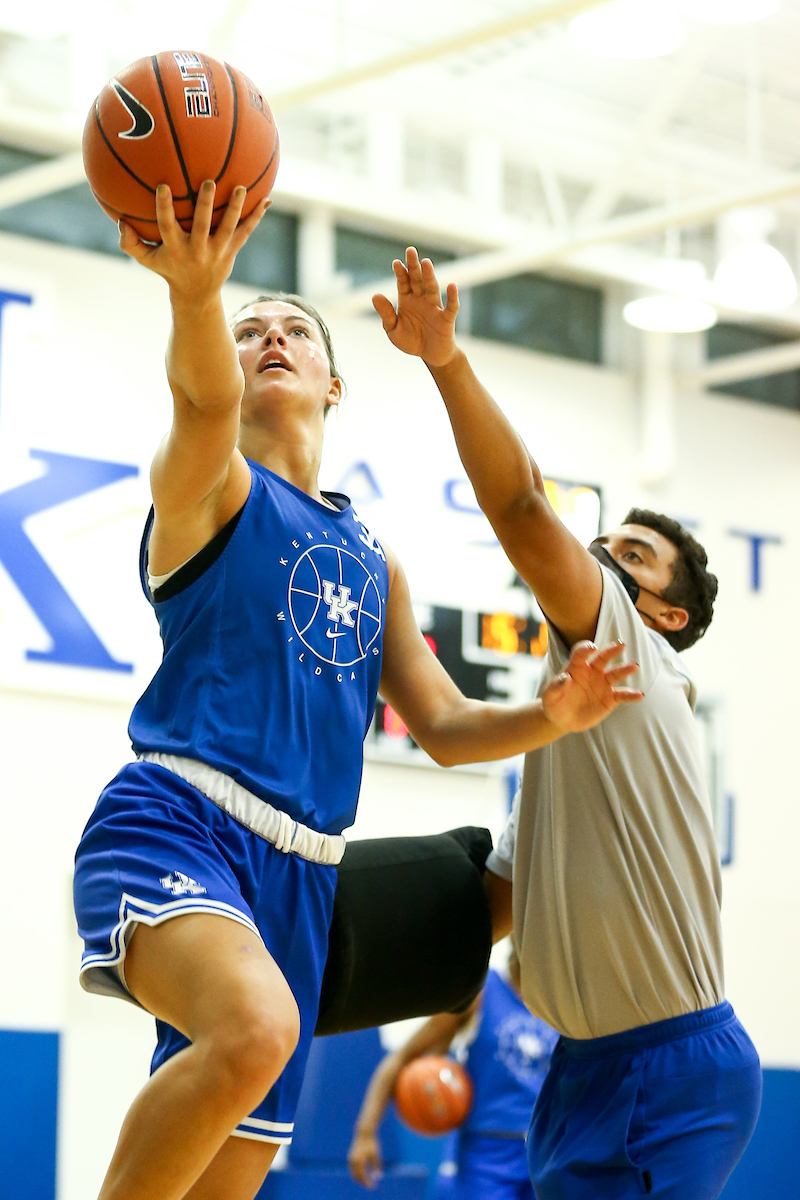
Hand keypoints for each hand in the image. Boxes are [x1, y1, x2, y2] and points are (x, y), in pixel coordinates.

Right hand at [118, 181, 268, 301]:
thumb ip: (130, 243)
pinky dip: (255, 217)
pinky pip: (245, 232)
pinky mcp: (231, 251)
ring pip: (227, 228)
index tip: (162, 186)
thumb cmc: (169, 269)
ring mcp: (216, 251)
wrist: (196, 295)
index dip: (164, 208)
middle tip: (209, 182)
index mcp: (175, 249)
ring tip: (240, 187)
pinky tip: (265, 200)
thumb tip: (119, 221)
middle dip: (205, 205)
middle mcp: (197, 250)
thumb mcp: (148, 260)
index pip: (167, 226)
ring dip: (234, 208)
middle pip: (201, 226)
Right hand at [348, 1130, 382, 1188]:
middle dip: (363, 1182)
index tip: (373, 1186)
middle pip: (356, 1177)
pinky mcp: (350, 1157)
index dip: (367, 1182)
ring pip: (353, 1173)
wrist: (364, 1132)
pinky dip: (357, 1173)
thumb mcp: (376, 1155)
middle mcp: (353, 1161)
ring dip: (359, 1178)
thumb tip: (378, 1178)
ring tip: (367, 1181)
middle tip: (370, 1185)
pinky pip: (352, 1169)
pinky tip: (363, 1174)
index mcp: (359, 1161)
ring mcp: (350, 1159)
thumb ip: (376, 1166)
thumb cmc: (372, 1143)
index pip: (362, 1176)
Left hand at [372, 247, 458, 366]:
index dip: (400, 273)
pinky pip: (450, 306)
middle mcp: (421, 299)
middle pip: (417, 280)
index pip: (403, 282)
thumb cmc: (411, 340)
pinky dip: (452, 296)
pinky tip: (451, 285)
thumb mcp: (393, 329)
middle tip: (410, 250)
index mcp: (407, 300)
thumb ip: (386, 313)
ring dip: (429, 276)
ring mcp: (434, 307)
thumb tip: (375, 295)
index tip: (396, 263)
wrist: (430, 356)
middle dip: (414, 266)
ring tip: (425, 262)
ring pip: (432, 288)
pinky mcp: (446, 319)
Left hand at [541, 641, 642, 733]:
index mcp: (576, 667)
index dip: (586, 648)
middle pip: (603, 657)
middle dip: (611, 650)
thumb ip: (555, 687)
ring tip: (634, 666)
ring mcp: (602, 684)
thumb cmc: (554, 703)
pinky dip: (631, 695)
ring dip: (625, 669)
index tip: (592, 648)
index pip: (581, 653)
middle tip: (621, 645)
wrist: (562, 719)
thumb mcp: (549, 697)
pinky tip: (639, 695)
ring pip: (616, 673)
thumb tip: (564, 677)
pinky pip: (622, 695)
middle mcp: (592, 672)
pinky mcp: (609, 699)